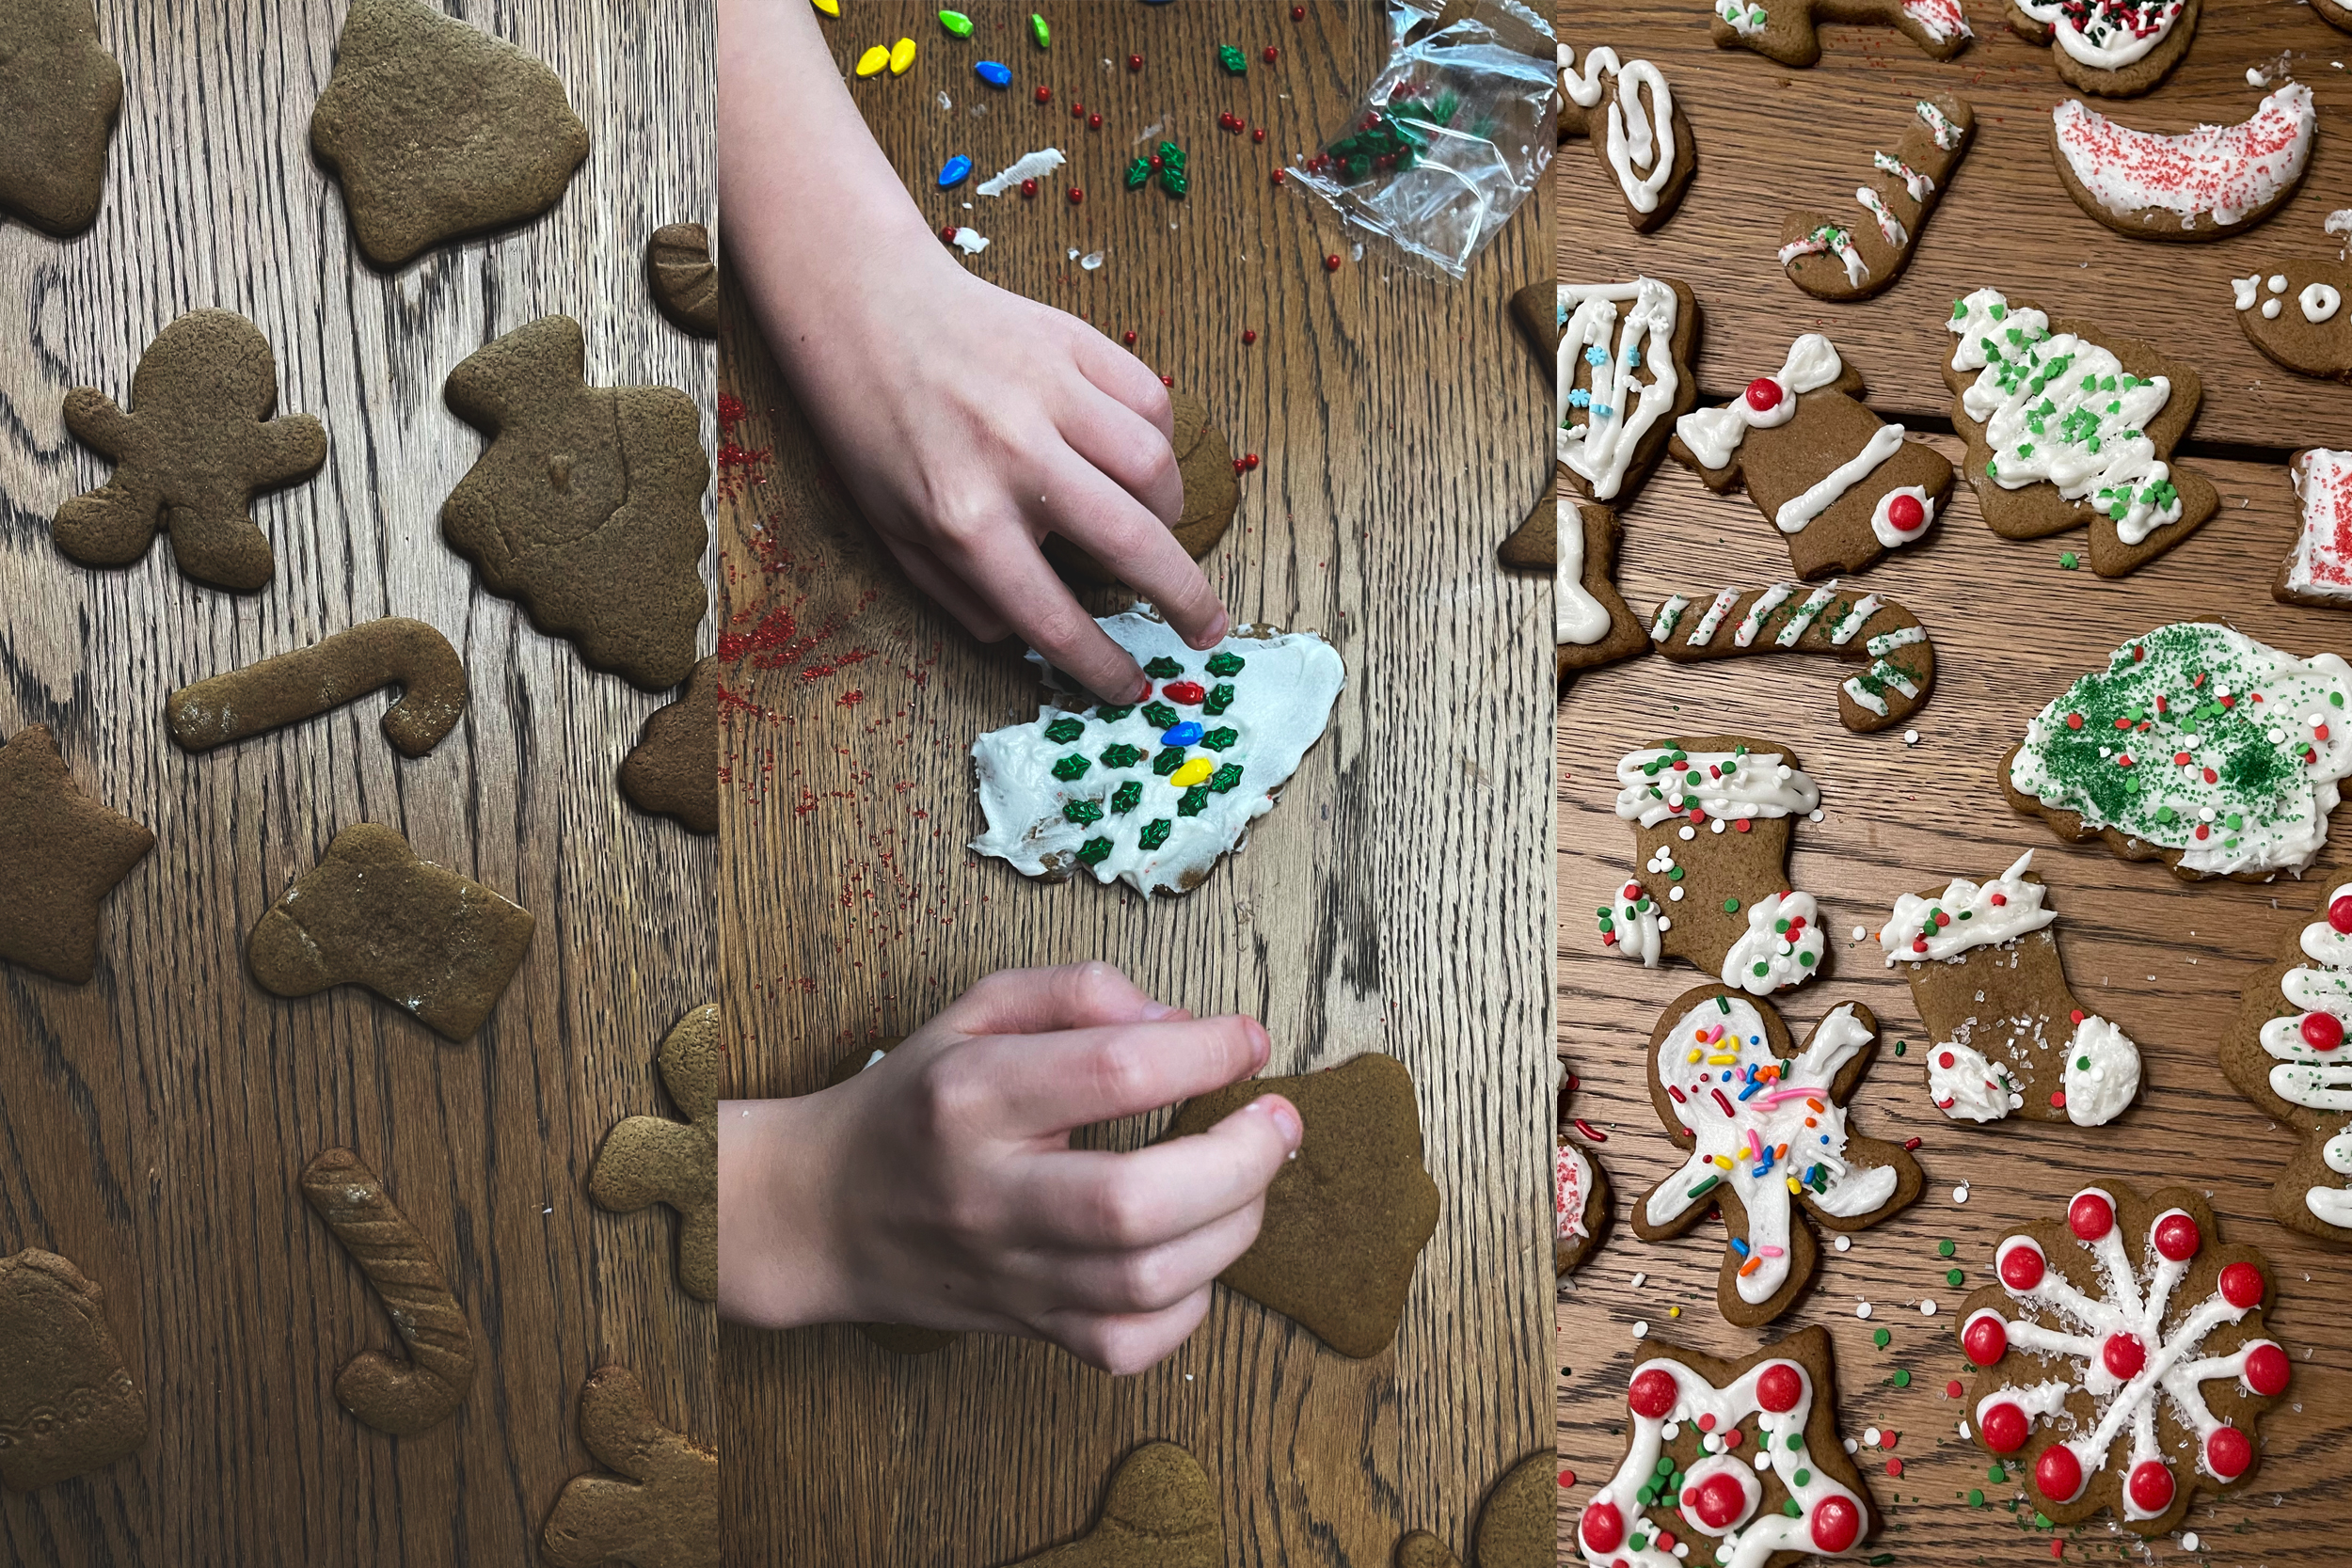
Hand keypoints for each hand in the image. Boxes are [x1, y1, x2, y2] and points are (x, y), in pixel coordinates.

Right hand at [719, 964, 1298, 1373]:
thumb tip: (1182, 1023)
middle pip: (1137, 1203)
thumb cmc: (915, 1102)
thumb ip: (1078, 993)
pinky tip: (1195, 1251)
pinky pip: (1130, 1344)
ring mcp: (1008, 1274)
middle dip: (1239, 1159)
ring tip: (1249, 1178)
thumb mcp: (976, 1011)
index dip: (1207, 1052)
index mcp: (971, 1096)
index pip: (1113, 1072)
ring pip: (1147, 1281)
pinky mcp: (1027, 1329)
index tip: (1246, 1039)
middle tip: (1278, 1121)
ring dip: (1233, 1226)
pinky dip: (1191, 1303)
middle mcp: (988, 1194)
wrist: (822, 1213)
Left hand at [786, 257, 1228, 700]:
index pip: (1054, 618)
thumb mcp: (892, 532)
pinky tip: (1138, 457)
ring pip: (1156, 466)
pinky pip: (1150, 398)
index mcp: (961, 519)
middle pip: (1132, 545)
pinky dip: (1159, 439)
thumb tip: (1025, 640)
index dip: (1103, 667)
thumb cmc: (870, 427)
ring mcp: (1048, 393)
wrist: (861, 305)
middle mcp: (1014, 458)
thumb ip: (958, 594)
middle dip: (1184, 600)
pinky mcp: (1072, 342)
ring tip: (1162, 531)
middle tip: (1205, 630)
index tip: (1130, 686)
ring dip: (1174, 514)